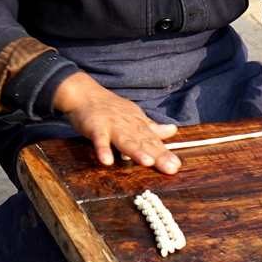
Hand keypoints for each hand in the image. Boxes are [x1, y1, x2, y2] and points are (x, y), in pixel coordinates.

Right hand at [53, 72, 180, 172]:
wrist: (85, 93)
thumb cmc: (110, 107)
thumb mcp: (134, 115)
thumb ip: (151, 127)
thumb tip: (173, 130)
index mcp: (137, 124)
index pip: (153, 140)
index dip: (165, 153)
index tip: (176, 165)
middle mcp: (127, 125)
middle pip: (144, 142)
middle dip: (158, 155)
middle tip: (171, 168)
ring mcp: (111, 126)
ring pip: (125, 141)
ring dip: (136, 151)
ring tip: (147, 162)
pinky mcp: (94, 127)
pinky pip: (99, 140)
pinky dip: (103, 149)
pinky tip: (107, 161)